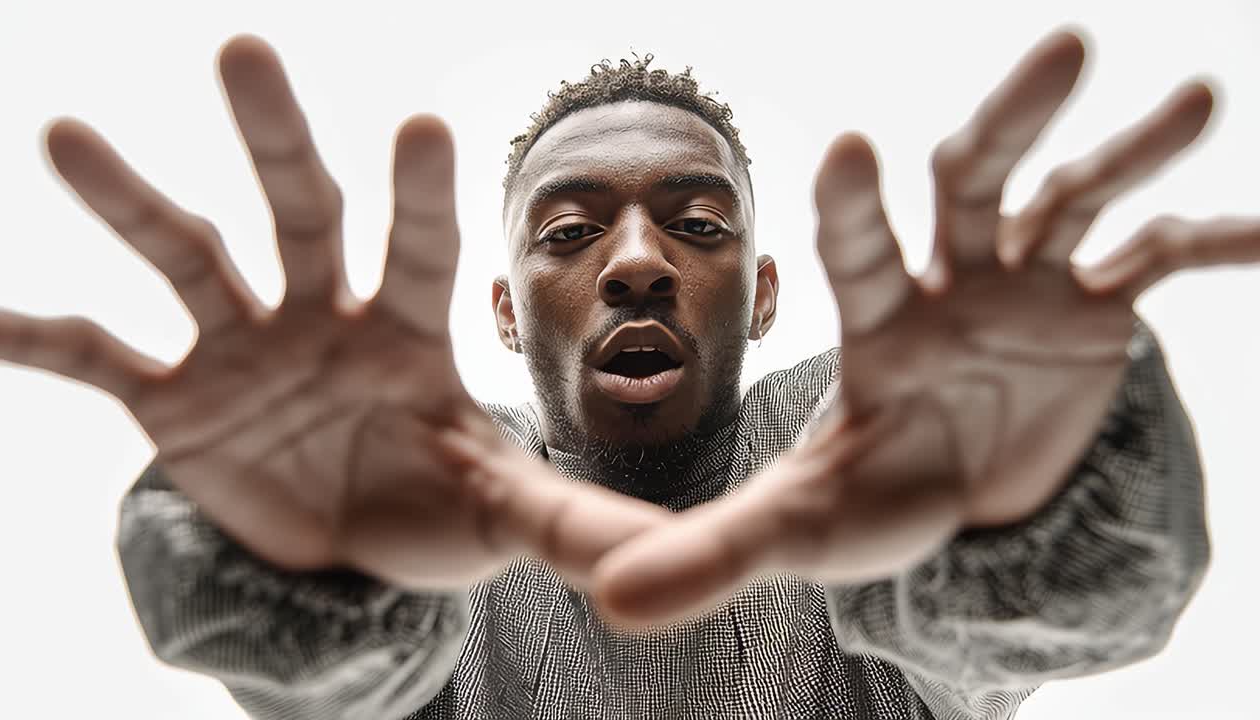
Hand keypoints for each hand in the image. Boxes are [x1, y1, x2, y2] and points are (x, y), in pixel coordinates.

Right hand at [0, 36, 667, 590]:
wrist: (352, 550)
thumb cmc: (437, 511)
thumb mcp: (504, 517)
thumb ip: (576, 525)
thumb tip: (674, 563)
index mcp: (411, 331)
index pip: (423, 249)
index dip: (420, 194)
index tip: (423, 126)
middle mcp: (324, 314)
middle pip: (301, 210)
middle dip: (278, 137)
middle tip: (247, 49)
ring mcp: (243, 347)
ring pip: (187, 254)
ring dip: (131, 199)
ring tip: (68, 137)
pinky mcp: (173, 398)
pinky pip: (95, 356)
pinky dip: (35, 338)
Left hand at [585, 30, 1259, 627]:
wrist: (954, 505)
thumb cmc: (870, 499)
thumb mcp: (798, 530)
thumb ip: (711, 555)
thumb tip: (607, 607)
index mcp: (878, 321)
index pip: (861, 249)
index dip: (853, 203)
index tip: (845, 145)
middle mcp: (951, 282)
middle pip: (975, 180)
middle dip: (1013, 115)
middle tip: (1066, 43)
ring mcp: (1027, 289)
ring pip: (1076, 197)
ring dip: (1132, 151)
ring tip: (1196, 100)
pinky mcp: (1095, 316)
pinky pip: (1158, 265)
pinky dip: (1208, 245)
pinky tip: (1258, 238)